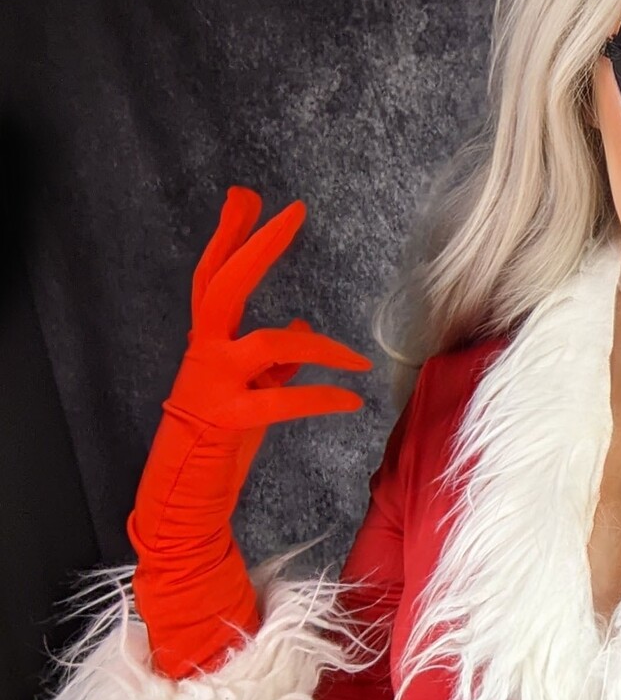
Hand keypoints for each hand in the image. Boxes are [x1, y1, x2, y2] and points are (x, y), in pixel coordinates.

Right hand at [128, 186, 371, 677]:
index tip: (248, 197)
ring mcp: (211, 386)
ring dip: (320, 347)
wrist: (181, 502)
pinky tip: (351, 400)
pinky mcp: (226, 421)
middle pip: (225, 284)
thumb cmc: (216, 448)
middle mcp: (203, 356)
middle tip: (290, 211)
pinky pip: (281, 400)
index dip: (231, 236)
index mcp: (208, 346)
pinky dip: (320, 398)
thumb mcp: (249, 394)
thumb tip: (306, 324)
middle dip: (256, 245)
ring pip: (267, 341)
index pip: (215, 277)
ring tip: (359, 358)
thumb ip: (272, 360)